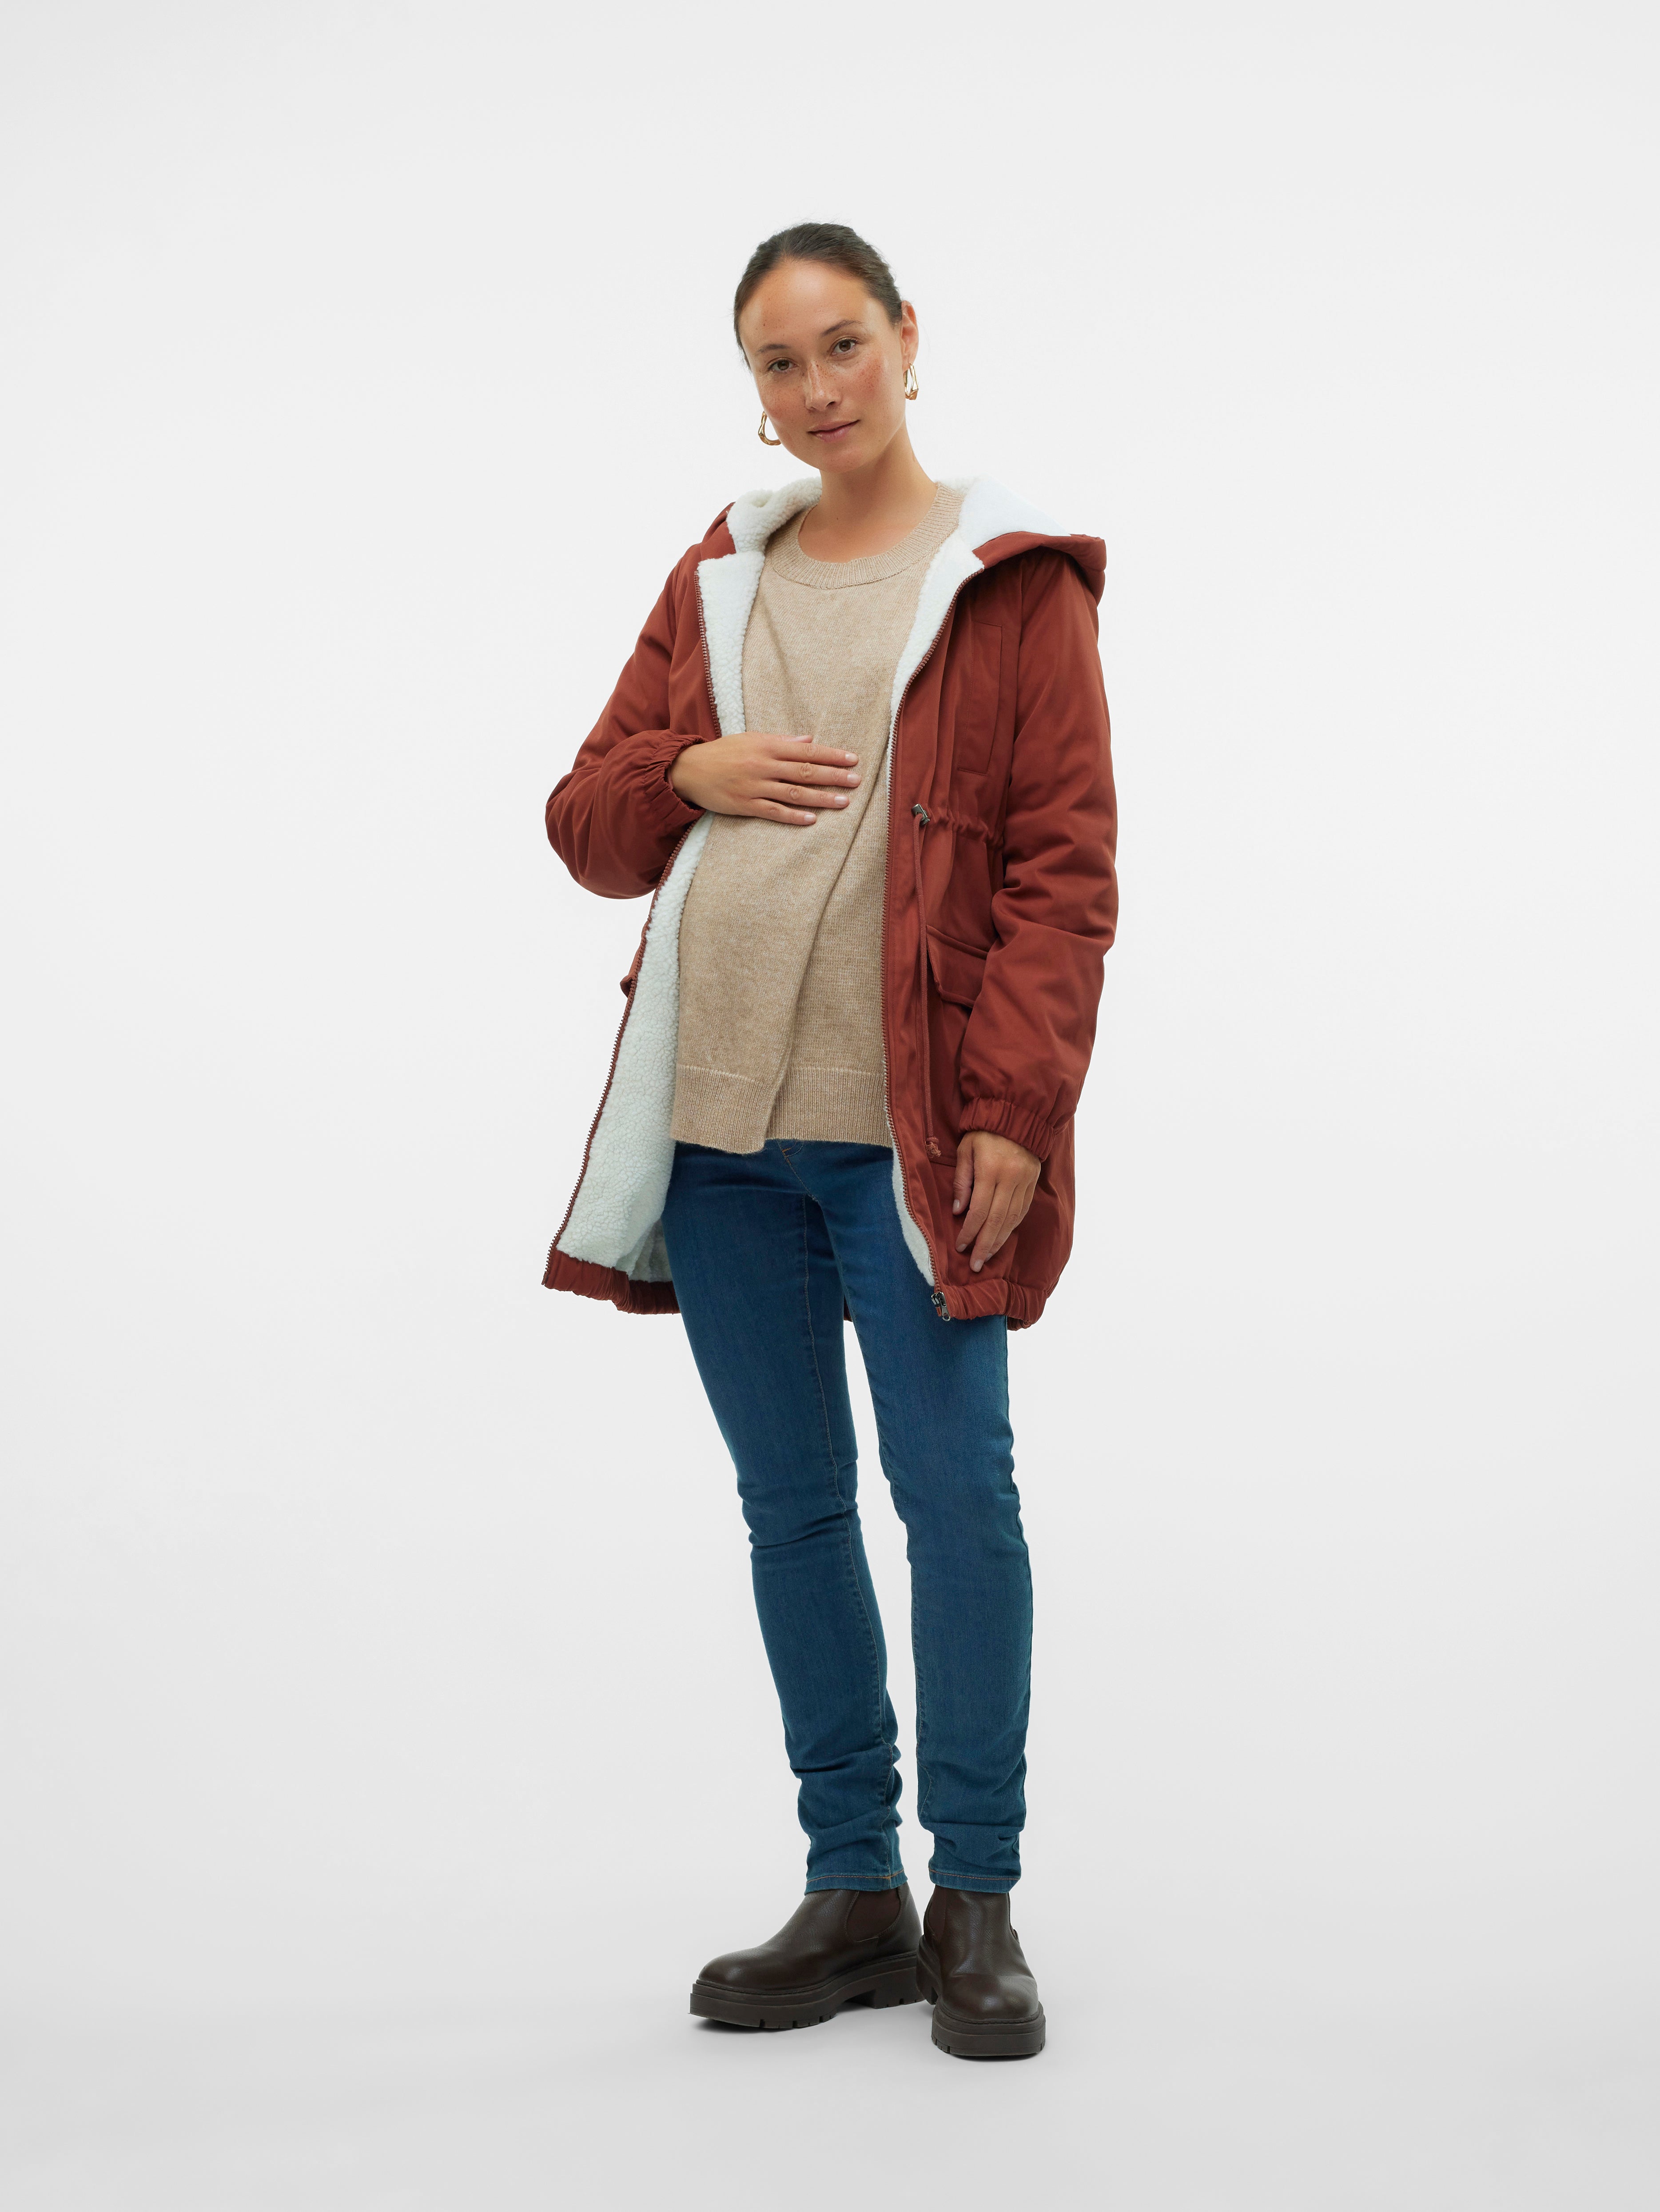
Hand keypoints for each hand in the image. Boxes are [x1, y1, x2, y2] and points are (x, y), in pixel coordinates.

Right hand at [670, 733, 860, 825]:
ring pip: (794, 793)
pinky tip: (812, 820)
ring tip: (843, 802)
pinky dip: (793, 816)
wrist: (689, 769)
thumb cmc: (723, 752)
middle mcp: (763, 765)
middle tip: (856, 781)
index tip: (853, 760)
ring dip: (820, 798)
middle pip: (805, 771)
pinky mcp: (745, 805)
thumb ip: (781, 741)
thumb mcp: (751, 739)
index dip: (831, 755)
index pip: (806, 751)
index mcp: (767, 746)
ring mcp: (754, 786)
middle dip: (833, 776)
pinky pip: (774, 812)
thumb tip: (809, 741)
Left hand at [952, 1130, 1040, 1271]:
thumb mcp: (965, 1151)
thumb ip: (962, 1181)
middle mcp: (1010, 1179)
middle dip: (985, 1245)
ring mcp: (1024, 1182)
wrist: (1017, 1116)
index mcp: (990, 1170)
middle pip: (997, 1220)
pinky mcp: (1033, 1183)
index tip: (961, 1247)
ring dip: (999, 1240)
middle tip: (976, 1265)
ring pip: (1012, 1219)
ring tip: (988, 1257)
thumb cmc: (984, 1133)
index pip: (979, 1210)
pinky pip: (1022, 1210)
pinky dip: (1012, 1226)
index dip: (970, 1232)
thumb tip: (959, 1211)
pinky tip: (1003, 1238)